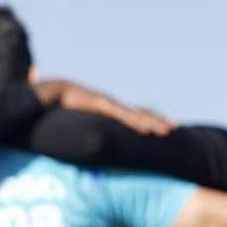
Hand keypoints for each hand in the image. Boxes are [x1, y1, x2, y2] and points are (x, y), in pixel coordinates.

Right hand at [34, 79, 173, 135]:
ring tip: (167, 131)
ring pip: (136, 116)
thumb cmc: (62, 105)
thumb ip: (84, 126)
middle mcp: (113, 104)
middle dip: (158, 120)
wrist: (52, 91)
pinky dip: (136, 123)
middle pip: (140, 113)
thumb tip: (84, 135)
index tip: (162, 126)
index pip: (134, 114)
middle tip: (174, 128)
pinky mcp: (103, 105)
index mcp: (109, 108)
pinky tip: (147, 131)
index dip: (149, 119)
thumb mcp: (78, 118)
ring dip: (153, 124)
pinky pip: (123, 117)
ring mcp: (109, 104)